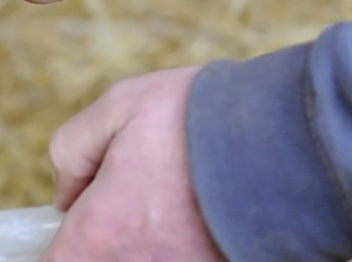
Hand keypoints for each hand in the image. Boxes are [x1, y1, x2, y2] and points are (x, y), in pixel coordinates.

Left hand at [41, 66, 224, 260]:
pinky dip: (188, 248)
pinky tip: (205, 220)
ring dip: (150, 248)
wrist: (288, 136)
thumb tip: (67, 194)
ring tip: (174, 213)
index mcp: (100, 232)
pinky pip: (188, 261)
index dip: (62, 246)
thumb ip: (71, 150)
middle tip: (133, 212)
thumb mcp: (120, 105)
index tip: (77, 227)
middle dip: (108, 245)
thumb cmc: (202, 117)